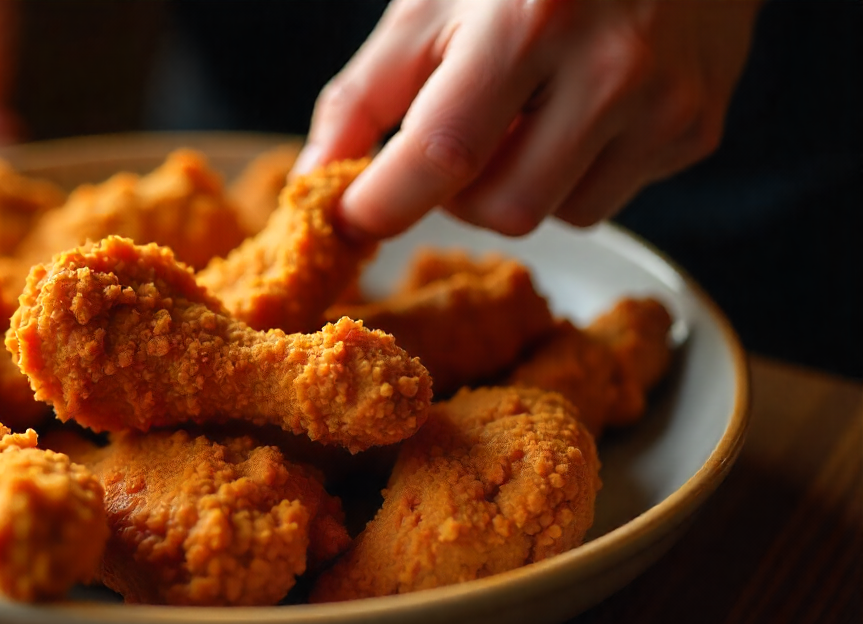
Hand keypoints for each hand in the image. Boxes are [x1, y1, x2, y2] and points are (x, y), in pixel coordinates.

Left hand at [294, 0, 760, 238]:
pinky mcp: (697, 128)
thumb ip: (364, 95)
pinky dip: (573, 171)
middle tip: (454, 135)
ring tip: (524, 109)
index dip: (384, 201)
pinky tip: (580, 105)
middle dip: (459, 192)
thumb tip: (313, 179)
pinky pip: (609, 196)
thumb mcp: (431, 2)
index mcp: (528, 21)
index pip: (442, 154)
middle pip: (502, 209)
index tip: (351, 214)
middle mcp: (610, 67)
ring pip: (558, 215)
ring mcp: (667, 103)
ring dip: (518, 184)